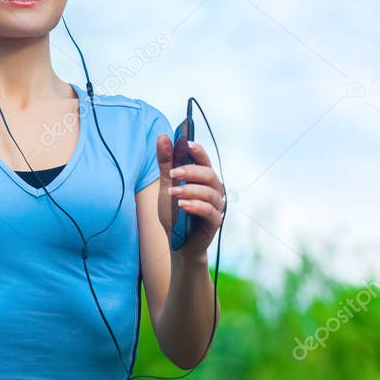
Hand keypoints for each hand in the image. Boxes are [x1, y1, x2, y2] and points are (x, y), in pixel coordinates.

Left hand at [154, 135, 225, 259]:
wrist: (177, 242)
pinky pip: (210, 211)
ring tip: (173, 194)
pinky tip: (183, 205)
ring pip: (209, 192)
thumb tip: (162, 136)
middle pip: (209, 174)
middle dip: (191, 171)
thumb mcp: (166, 186)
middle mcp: (213, 190)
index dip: (198, 151)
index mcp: (203, 179)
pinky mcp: (215, 221)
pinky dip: (196, 206)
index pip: (204, 160)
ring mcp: (216, 206)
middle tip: (173, 174)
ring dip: (190, 190)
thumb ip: (166, 163)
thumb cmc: (175, 213)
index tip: (187, 144)